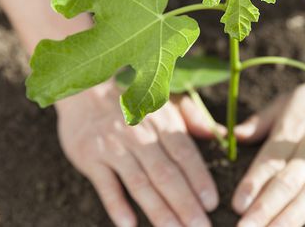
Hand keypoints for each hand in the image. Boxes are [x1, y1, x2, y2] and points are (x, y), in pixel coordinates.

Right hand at [55, 80, 217, 226]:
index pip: (184, 154)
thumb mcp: (165, 102)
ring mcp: (114, 147)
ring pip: (139, 183)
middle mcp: (139, 136)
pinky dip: (116, 205)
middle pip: (165, 174)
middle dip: (185, 203)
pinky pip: (105, 184)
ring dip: (158, 210)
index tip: (212, 203)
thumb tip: (219, 133)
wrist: (84, 91)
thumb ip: (193, 119)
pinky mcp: (90, 157)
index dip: (199, 179)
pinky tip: (129, 224)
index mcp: (162, 123)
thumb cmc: (133, 102)